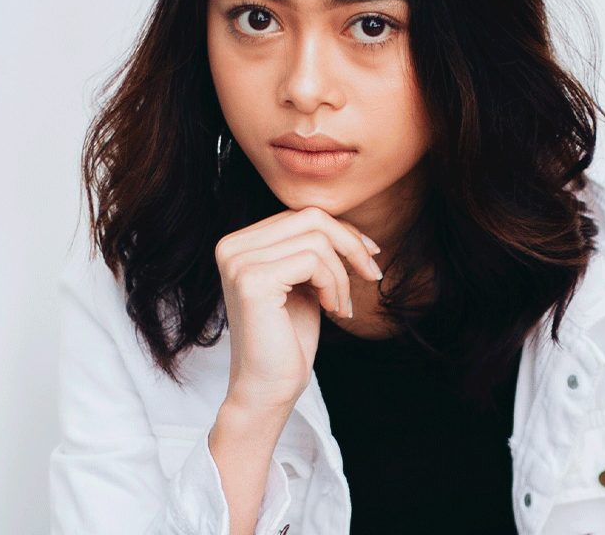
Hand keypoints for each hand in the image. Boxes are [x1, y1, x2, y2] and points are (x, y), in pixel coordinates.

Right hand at [214, 207, 384, 411]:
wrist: (267, 388)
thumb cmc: (288, 340)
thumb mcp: (304, 283)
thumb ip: (312, 250)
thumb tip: (348, 226)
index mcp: (239, 244)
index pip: (301, 215)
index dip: (342, 232)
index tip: (369, 256)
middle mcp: (231, 247)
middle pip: (310, 218)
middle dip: (351, 244)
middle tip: (372, 275)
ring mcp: (239, 262)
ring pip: (317, 240)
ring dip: (342, 274)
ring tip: (341, 305)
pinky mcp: (253, 280)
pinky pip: (313, 261)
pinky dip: (334, 285)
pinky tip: (332, 310)